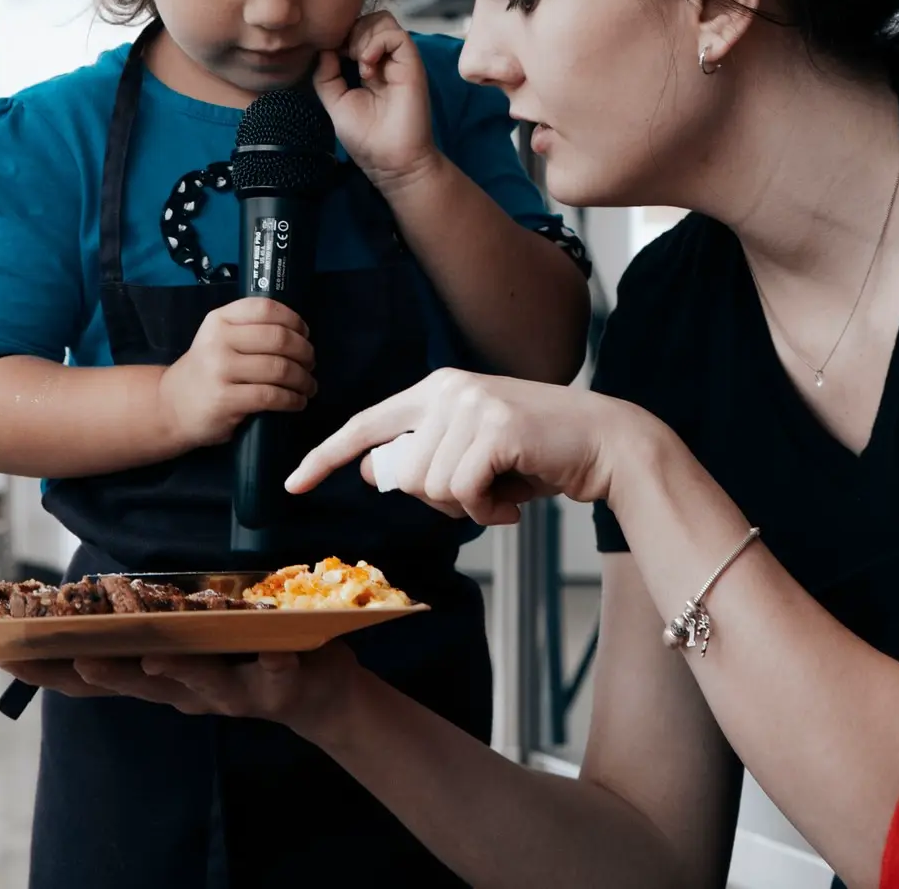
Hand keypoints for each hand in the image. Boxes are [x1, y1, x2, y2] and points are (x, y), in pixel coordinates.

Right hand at [0, 644, 360, 735]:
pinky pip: (276, 672)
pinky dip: (273, 664)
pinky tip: (274, 653)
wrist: (319, 692)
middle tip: (74, 657)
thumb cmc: (246, 654)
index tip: (6, 654)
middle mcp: (188, 692)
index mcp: (161, 676)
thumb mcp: (195, 639)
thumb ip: (157, 621)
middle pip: (137, 686)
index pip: (97, 677)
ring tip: (156, 659)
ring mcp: (233, 694)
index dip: (52, 670)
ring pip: (200, 684)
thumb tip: (103, 585)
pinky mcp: (280, 687)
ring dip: (176, 672)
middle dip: (104, 673)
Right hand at [155, 297, 316, 453]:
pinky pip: (271, 396)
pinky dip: (293, 400)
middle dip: (305, 352)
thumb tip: (298, 332)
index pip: (265, 308)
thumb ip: (248, 330)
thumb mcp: (218, 340)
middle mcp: (218, 341)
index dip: (294, 320)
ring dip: (303, 379)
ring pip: (279, 368)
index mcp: (219, 320)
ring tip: (309, 386)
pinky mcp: (225, 400)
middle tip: (311, 363)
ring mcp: (220, 370)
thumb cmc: (206, 371)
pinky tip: (297, 402)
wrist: (171, 407)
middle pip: (279, 338)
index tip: (305, 333)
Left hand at [286, 368, 655, 522]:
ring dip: (467, 507)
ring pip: (430, 489)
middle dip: (437, 500)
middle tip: (481, 493)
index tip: (293, 485)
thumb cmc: (539, 453)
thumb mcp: (473, 451)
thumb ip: (425, 457)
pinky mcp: (494, 429)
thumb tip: (374, 473)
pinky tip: (514, 499)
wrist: (605, 442)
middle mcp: (448, 390)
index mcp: (437, 388)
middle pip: (401, 473)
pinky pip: (463, 494)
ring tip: (503, 490)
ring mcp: (472, 406)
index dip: (326, 457)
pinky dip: (487, 510)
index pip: (365, 425)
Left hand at [312, 12, 437, 191]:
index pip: (357, 31)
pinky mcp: (412, 65)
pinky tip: (367, 66)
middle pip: (370, 19)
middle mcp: (387, 61)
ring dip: (363, 36)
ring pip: (383, 20)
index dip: (341, 36)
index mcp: (370, 67)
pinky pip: (397, 35)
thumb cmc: (367, 138)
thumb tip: (324, 49)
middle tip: (344, 57)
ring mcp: (400, 61)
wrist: (390, 161)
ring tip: (359, 64)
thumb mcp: (335, 102)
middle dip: (351, 31)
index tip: (331, 57)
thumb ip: (326, 75)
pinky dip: (376, 43)